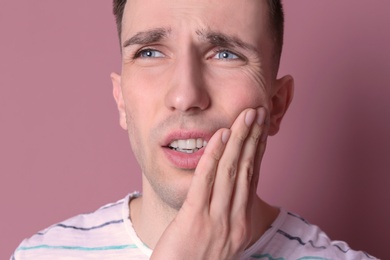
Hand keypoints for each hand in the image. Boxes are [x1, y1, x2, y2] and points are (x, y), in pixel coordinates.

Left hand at [151, 107, 268, 259]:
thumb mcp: (220, 238)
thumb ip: (228, 212)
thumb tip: (234, 188)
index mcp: (242, 223)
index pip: (253, 177)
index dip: (257, 149)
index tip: (261, 127)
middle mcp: (235, 220)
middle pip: (247, 170)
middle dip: (253, 138)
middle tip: (258, 112)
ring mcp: (216, 220)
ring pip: (232, 171)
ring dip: (239, 139)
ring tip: (244, 115)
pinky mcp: (195, 219)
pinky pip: (206, 181)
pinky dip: (214, 155)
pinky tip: (220, 136)